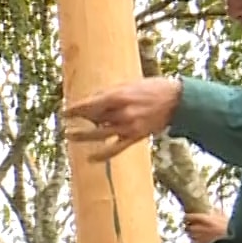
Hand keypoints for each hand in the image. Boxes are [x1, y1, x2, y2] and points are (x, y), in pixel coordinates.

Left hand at [64, 78, 183, 161]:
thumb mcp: (128, 84)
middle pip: (93, 118)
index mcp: (118, 96)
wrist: (177, 101)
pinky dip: (102, 155)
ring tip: (69, 136)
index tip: (64, 111)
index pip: (89, 105)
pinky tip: (90, 158)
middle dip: (78, 120)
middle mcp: (121, 113)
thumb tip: (90, 100)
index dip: (74, 109)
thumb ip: (109, 92)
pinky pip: (115, 149)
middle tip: (66, 121)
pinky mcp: (135, 137)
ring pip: (99, 134)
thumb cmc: (152, 88)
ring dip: (82, 136)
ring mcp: (128, 127)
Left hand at [184, 210, 228, 242]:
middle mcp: (203, 228)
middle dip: (188, 226)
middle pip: (189, 227)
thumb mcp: (224, 216)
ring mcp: (203, 237)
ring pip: (190, 235)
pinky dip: (194, 240)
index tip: (186, 216)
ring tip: (193, 232)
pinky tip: (197, 239)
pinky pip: (194, 242)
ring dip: (191, 233)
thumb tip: (213, 207)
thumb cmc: (231, 227)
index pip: (191, 216)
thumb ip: (217, 211)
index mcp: (207, 219)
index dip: (187, 216)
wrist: (235, 239)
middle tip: (189, 225)